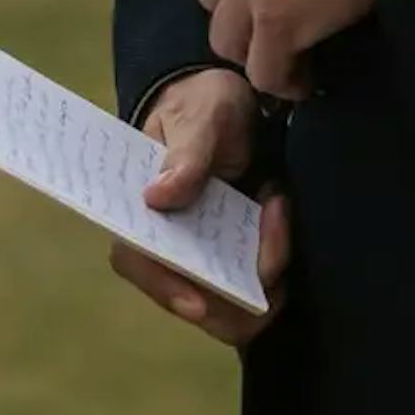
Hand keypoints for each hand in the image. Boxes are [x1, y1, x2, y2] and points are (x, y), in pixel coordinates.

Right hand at [110, 68, 288, 345]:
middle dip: (235, 290)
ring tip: (276, 208)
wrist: (234, 105)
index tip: (199, 303)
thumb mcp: (201, 115)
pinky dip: (275, 259)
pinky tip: (278, 210)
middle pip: (192, 301)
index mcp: (139, 212)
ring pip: (228, 309)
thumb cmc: (203, 106)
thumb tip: (156, 198)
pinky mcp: (236, 262)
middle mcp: (167, 246)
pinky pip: (256, 290)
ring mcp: (203, 259)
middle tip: (272, 229)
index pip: (136, 261)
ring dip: (263, 272)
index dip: (163, 288)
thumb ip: (186, 154)